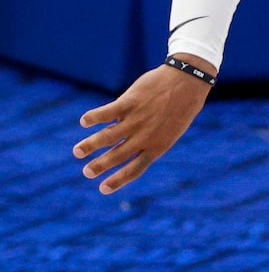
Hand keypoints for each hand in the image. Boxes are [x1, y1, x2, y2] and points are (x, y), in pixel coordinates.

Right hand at [74, 59, 211, 193]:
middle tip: (86, 173)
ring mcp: (136, 120)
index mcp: (157, 146)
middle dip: (100, 166)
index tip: (103, 189)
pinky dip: (93, 118)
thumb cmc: (180, 106)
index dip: (118, 180)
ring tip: (77, 152)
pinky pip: (106, 113)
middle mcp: (145, 136)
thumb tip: (126, 141)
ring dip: (90, 145)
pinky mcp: (130, 103)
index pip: (134, 169)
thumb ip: (150, 139)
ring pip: (107, 137)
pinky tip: (84, 122)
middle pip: (117, 156)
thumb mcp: (170, 130)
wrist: (188, 82)